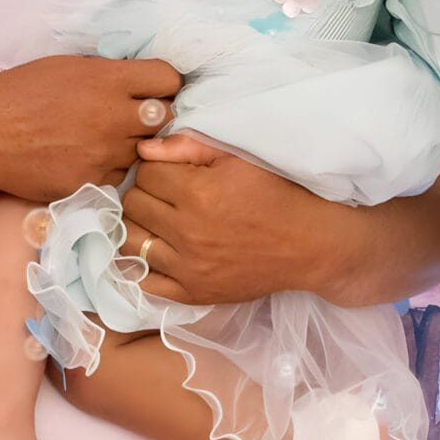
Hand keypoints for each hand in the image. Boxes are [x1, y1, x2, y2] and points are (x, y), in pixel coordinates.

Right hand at [0, 56, 181, 203]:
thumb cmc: (19, 93)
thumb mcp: (67, 66)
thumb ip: (108, 74)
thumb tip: (139, 80)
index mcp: (107, 80)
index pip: (169, 79)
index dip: (166, 84)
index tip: (155, 89)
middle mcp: (112, 117)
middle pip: (166, 118)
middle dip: (156, 116)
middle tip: (136, 116)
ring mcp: (104, 154)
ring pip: (144, 150)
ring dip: (133, 145)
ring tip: (104, 138)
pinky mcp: (92, 183)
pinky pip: (119, 175)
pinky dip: (110, 168)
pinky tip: (87, 158)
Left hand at [119, 136, 338, 304]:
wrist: (308, 245)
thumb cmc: (275, 193)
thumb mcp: (237, 157)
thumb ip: (189, 146)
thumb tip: (143, 148)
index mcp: (197, 194)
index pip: (145, 173)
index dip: (156, 167)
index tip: (172, 171)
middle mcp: (187, 233)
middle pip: (133, 205)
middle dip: (145, 193)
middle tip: (166, 193)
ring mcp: (188, 268)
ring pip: (130, 241)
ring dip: (140, 225)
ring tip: (158, 219)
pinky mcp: (193, 293)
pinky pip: (144, 280)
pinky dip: (142, 264)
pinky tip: (156, 249)